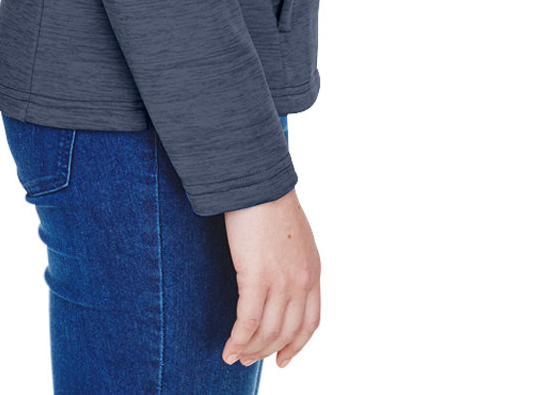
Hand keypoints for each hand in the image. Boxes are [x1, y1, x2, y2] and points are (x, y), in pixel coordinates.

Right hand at [221, 188, 320, 369]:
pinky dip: (238, 340)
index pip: (310, 323)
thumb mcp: (295, 238)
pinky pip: (247, 321)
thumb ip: (293, 263)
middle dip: (267, 351)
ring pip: (266, 332)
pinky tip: (228, 349)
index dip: (296, 346)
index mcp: (313, 272)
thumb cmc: (269, 203)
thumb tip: (278, 282)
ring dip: (250, 350)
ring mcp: (281, 281)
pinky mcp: (256, 277)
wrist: (257, 180)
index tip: (283, 359)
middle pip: (287, 332)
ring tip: (235, 357)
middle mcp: (301, 282)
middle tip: (249, 360)